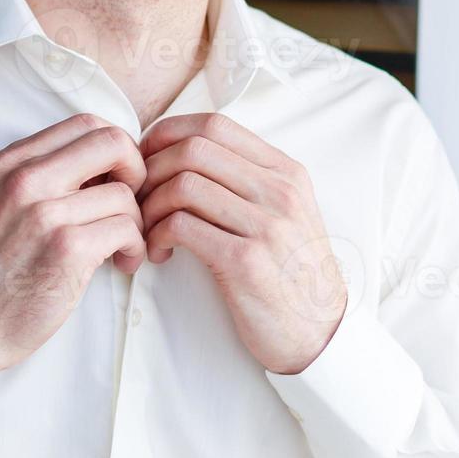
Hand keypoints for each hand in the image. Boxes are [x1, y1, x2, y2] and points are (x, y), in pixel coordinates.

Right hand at [0, 114, 146, 403]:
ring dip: (136, 223)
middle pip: (112, 142)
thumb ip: (43, 177)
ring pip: (125, 194)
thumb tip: (106, 168)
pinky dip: (134, 247)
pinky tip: (120, 263)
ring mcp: (44, 213)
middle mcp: (25, 179)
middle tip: (130, 206)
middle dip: (136, 173)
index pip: (86, 123)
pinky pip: (126, 229)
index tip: (114, 183)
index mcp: (10, 162)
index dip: (115, 151)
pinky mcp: (65, 249)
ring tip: (121, 248)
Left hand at [137, 114, 345, 374]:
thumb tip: (186, 155)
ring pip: (183, 185)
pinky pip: (182, 226)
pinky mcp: (246, 261)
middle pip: (193, 150)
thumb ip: (247, 182)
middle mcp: (280, 192)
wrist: (320, 332)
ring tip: (147, 230)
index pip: (214, 124)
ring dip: (150, 206)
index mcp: (286, 173)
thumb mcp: (284, 215)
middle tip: (138, 199)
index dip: (167, 134)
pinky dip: (157, 235)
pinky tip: (160, 253)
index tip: (147, 159)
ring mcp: (266, 225)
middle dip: (151, 170)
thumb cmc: (291, 275)